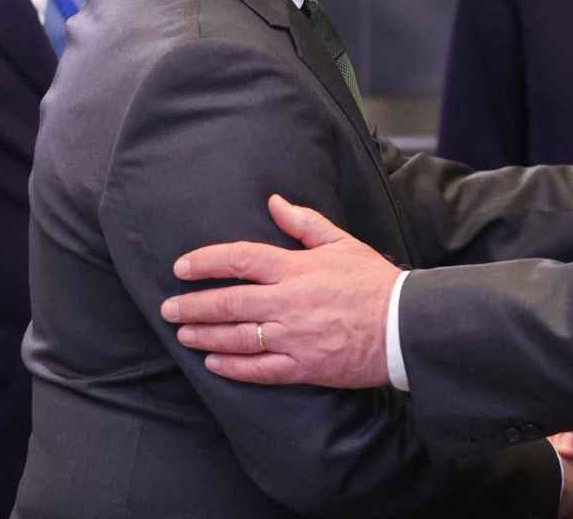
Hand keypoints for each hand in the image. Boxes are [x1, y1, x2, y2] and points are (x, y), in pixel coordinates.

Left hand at [160, 194, 401, 387]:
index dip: (205, 262)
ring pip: (235, 337)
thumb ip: (305, 223)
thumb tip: (274, 202)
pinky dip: (232, 367)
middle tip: (169, 308)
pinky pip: (257, 370)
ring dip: (204, 336)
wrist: (403, 325)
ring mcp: (291, 337)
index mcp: (296, 268)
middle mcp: (287, 303)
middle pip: (227, 302)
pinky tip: (213, 364)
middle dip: (192, 305)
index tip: (182, 267)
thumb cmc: (374, 281)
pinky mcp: (301, 366)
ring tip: (184, 334)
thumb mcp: (343, 243)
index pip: (239, 259)